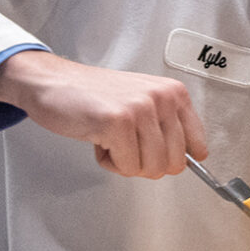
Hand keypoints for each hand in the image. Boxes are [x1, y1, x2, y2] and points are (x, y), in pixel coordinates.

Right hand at [0, 49, 208, 177]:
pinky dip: (109, 162)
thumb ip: (166, 127)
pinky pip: (127, 167)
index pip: (197, 146)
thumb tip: (188, 161)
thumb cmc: (95, 96)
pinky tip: (98, 139)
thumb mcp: (142, 103)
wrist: (52, 82)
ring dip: (126, 163)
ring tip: (110, 139)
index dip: (174, 159)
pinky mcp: (118, 122)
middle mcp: (162, 98)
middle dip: (146, 164)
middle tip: (126, 147)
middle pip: (174, 164)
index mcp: (174, 93)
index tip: (159, 155)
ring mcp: (141, 109)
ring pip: (151, 168)